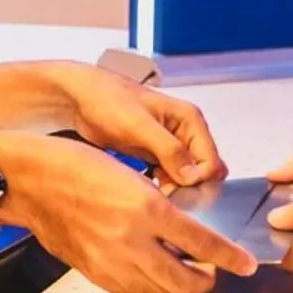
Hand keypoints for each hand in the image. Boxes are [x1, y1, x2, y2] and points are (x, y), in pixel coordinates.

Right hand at [0, 132, 254, 292]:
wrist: (31, 181)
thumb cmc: (77, 167)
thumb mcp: (130, 176)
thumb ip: (160, 208)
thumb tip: (186, 233)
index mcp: (147, 209)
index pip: (202, 244)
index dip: (230, 258)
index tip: (247, 265)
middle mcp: (132, 240)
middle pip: (185, 282)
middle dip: (206, 281)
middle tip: (211, 271)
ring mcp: (111, 262)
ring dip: (177, 288)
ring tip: (180, 271)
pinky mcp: (95, 273)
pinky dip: (149, 292)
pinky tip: (150, 276)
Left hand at [46, 63, 224, 187]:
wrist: (81, 98)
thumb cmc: (108, 101)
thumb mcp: (138, 125)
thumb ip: (168, 149)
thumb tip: (193, 176)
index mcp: (190, 120)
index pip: (211, 163)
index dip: (197, 182)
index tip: (172, 191)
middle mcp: (186, 133)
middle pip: (203, 173)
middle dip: (187, 188)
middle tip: (161, 195)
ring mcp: (172, 146)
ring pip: (187, 179)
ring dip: (173, 190)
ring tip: (150, 192)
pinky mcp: (157, 156)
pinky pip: (171, 179)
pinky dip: (162, 187)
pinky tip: (144, 188)